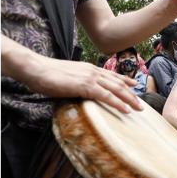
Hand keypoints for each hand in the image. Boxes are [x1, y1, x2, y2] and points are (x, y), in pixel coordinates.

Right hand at [27, 56, 141, 113]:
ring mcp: (90, 77)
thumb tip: (77, 91)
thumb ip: (76, 83)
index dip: (124, 81)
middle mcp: (93, 71)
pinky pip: (106, 95)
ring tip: (138, 109)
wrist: (35, 68)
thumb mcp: (66, 78)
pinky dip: (117, 103)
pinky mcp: (85, 85)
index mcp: (88, 69)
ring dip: (129, 99)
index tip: (134, 86)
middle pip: (117, 83)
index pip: (111, 75)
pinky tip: (125, 109)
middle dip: (131, 94)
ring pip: (115, 89)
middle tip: (141, 104)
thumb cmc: (46, 75)